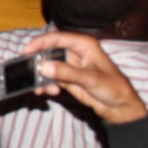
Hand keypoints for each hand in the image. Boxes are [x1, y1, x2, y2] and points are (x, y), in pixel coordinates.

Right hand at [23, 31, 147, 124]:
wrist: (121, 108)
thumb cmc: (114, 88)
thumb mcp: (91, 79)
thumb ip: (67, 73)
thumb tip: (44, 68)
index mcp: (83, 45)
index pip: (57, 38)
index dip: (40, 43)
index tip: (26, 51)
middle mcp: (74, 52)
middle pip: (49, 51)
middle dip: (38, 61)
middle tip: (27, 70)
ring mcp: (69, 66)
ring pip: (47, 66)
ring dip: (41, 76)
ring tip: (39, 87)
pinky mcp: (66, 78)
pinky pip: (50, 78)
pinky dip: (45, 84)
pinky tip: (47, 91)